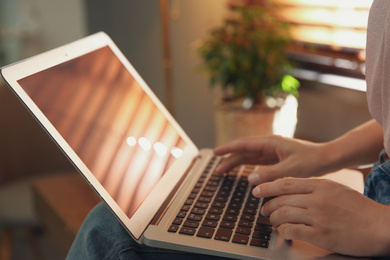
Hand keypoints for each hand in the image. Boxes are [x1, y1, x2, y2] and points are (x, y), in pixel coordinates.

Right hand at [214, 136, 327, 184]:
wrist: (328, 159)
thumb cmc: (312, 161)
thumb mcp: (290, 169)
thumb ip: (270, 174)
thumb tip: (250, 179)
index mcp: (271, 142)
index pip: (244, 144)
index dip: (228, 148)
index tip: (215, 153)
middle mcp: (270, 145)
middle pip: (244, 151)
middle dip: (229, 159)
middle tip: (217, 169)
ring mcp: (273, 152)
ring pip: (250, 157)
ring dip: (237, 163)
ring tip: (224, 172)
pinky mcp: (278, 159)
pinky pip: (258, 162)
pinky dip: (248, 167)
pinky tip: (244, 173)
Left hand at [257, 178, 389, 255]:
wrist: (380, 225)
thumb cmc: (359, 209)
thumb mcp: (336, 190)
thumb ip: (314, 188)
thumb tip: (291, 190)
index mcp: (321, 186)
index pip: (286, 184)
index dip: (268, 187)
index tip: (257, 190)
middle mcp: (317, 199)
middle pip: (282, 199)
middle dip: (268, 205)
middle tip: (263, 210)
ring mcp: (319, 217)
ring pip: (284, 214)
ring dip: (274, 219)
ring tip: (272, 222)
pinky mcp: (322, 235)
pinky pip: (294, 231)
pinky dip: (284, 231)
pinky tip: (283, 232)